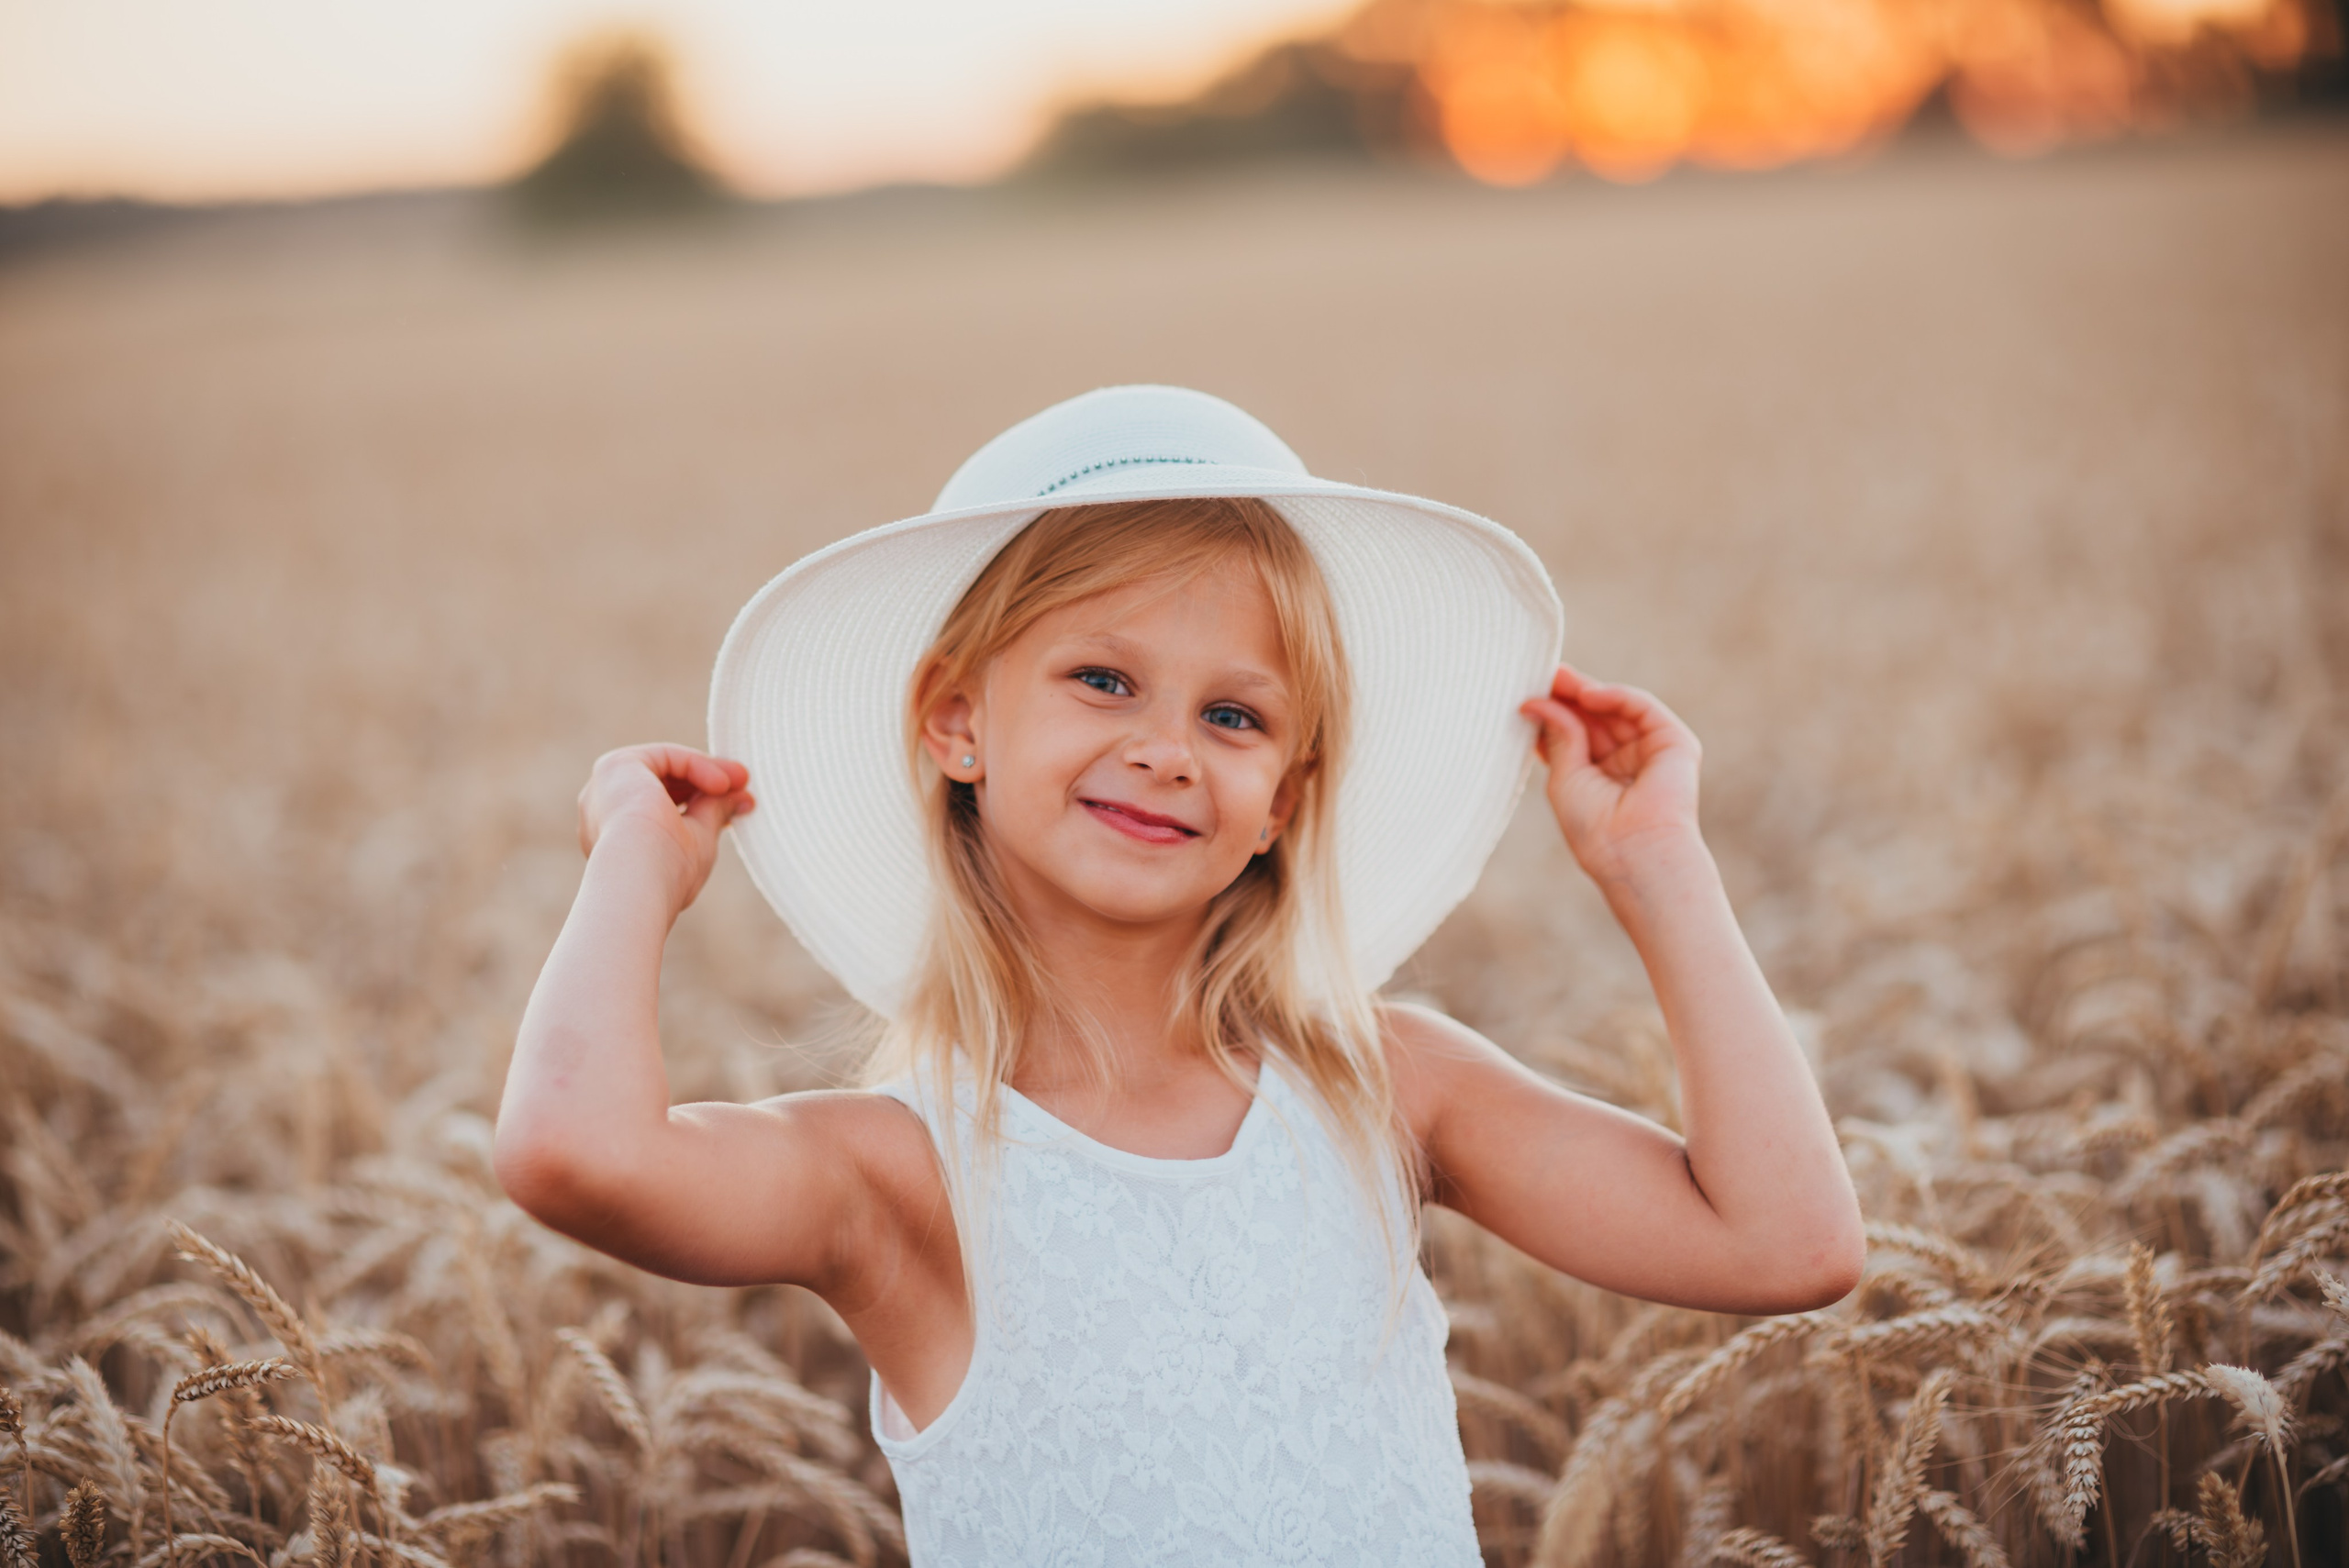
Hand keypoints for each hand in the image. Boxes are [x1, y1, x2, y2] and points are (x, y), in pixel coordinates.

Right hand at [577, 745, 755, 915]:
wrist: (638, 876)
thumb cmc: (667, 871)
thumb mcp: (698, 839)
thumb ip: (713, 814)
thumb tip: (742, 798)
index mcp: (616, 836)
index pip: (665, 806)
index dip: (706, 799)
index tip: (743, 801)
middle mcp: (602, 811)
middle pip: (662, 784)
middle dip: (708, 783)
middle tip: (745, 786)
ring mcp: (604, 788)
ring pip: (662, 768)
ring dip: (705, 772)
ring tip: (740, 782)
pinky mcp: (614, 767)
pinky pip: (663, 757)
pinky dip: (694, 765)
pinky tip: (720, 783)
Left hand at [1519, 665, 1702, 890]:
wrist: (1633, 851)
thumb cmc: (1594, 827)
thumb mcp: (1564, 777)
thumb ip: (1557, 736)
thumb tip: (1535, 702)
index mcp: (1598, 777)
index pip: (1575, 735)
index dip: (1554, 714)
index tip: (1528, 695)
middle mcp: (1624, 763)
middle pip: (1594, 718)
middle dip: (1568, 696)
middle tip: (1542, 675)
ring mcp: (1650, 751)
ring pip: (1616, 709)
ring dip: (1587, 691)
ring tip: (1558, 679)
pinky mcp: (1674, 743)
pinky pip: (1642, 708)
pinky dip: (1616, 696)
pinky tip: (1588, 695)